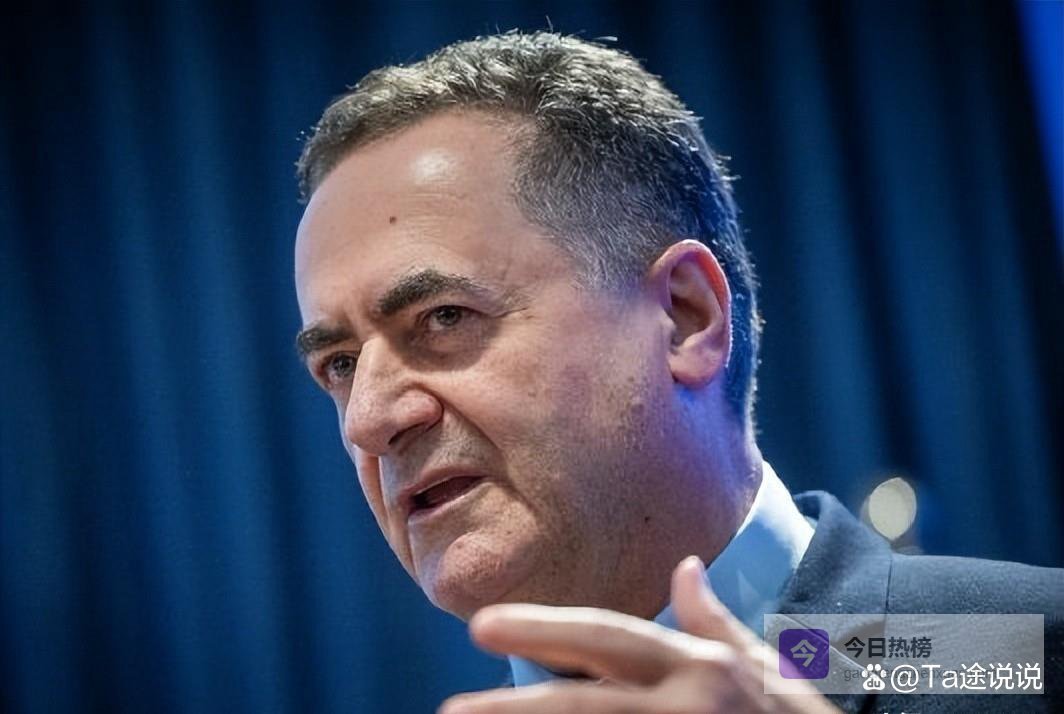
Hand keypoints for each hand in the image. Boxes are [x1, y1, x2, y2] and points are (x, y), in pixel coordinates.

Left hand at [439, 556, 838, 712]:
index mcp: (702, 667)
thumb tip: (685, 565)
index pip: (608, 638)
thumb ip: (715, 621)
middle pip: (582, 705)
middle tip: (452, 711)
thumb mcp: (766, 668)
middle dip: (514, 708)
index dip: (544, 630)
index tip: (481, 626)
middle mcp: (689, 706)